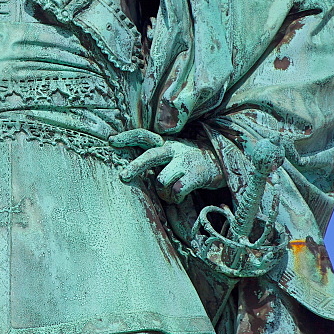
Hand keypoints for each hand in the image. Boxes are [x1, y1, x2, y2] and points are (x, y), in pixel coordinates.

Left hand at [110, 129, 224, 203]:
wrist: (222, 162)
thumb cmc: (190, 162)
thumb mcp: (173, 153)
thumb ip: (155, 158)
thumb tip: (131, 172)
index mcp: (165, 143)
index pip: (143, 135)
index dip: (127, 137)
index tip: (111, 140)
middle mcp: (174, 149)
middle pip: (150, 156)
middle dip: (134, 167)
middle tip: (122, 177)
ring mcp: (185, 161)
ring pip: (162, 181)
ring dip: (163, 192)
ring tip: (171, 193)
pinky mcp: (197, 174)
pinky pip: (177, 190)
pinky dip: (176, 198)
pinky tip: (181, 196)